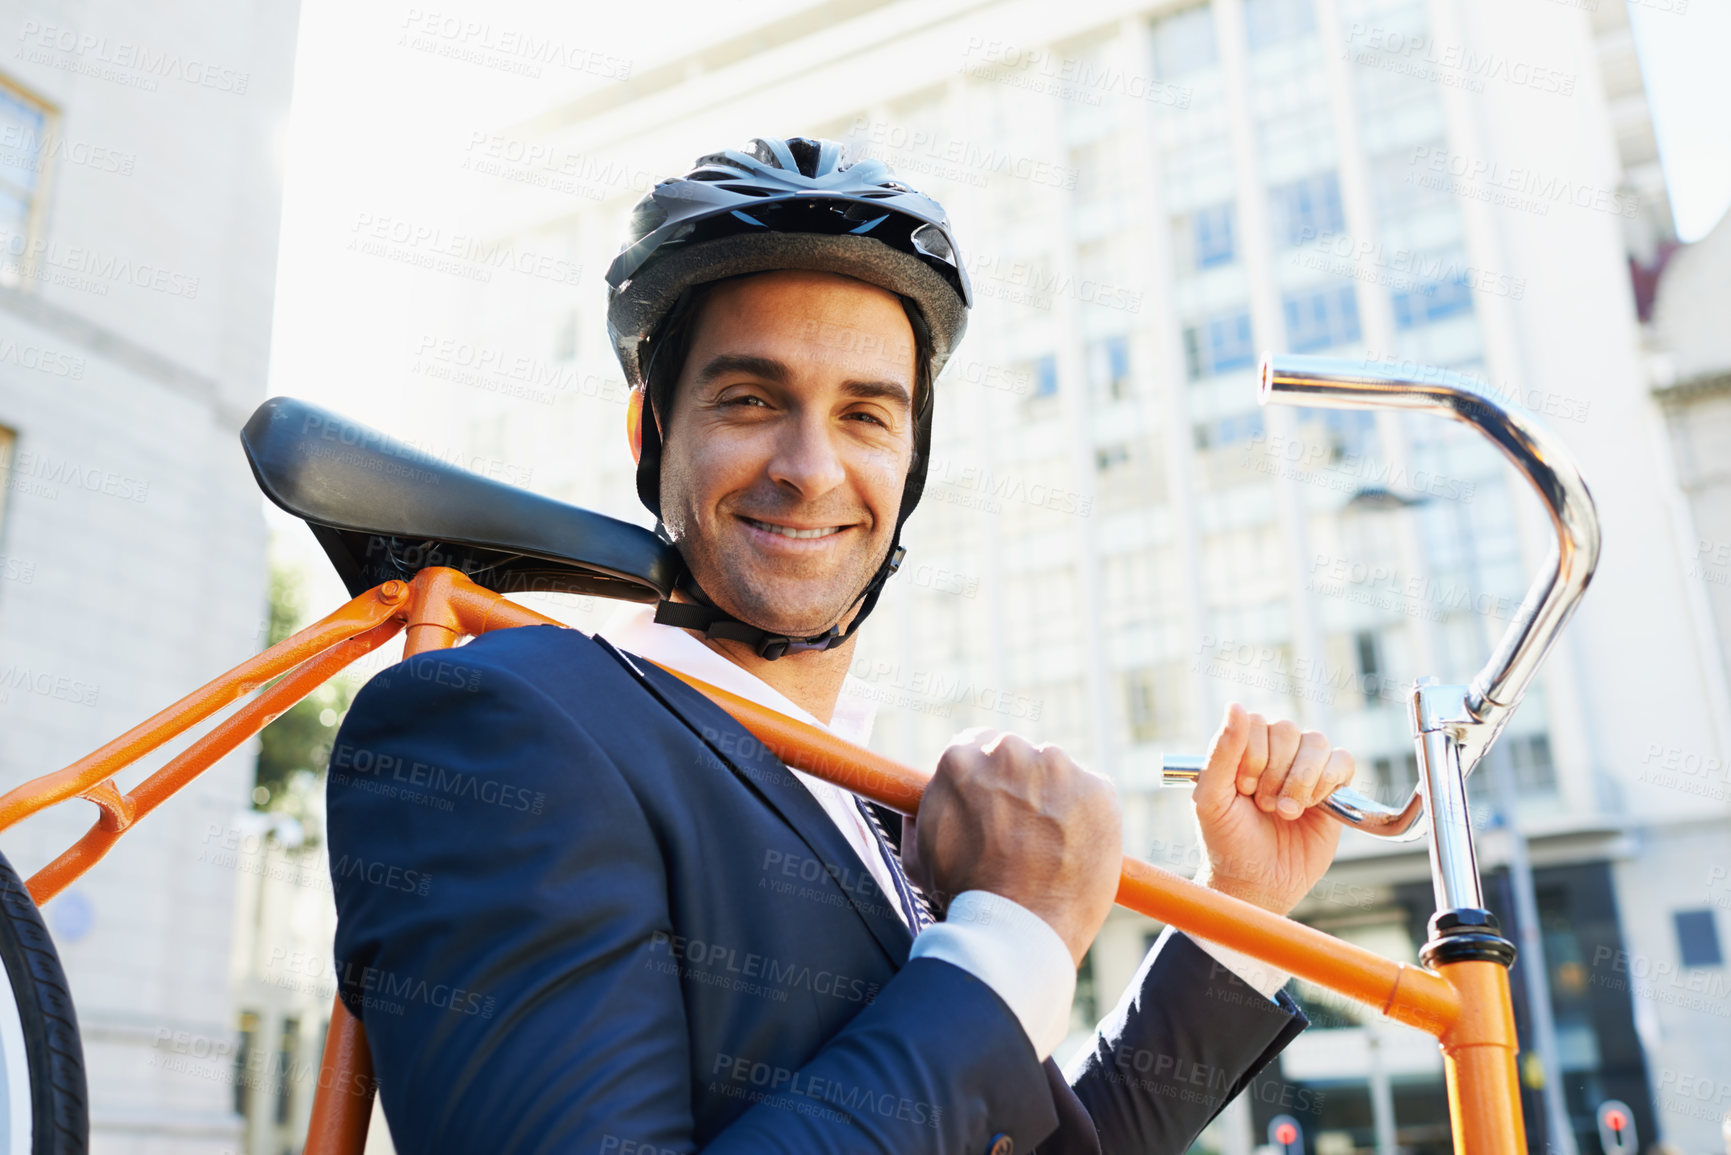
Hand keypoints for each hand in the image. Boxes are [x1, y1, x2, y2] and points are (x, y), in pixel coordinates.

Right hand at [902, 728, 1120, 966]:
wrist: (1017, 928)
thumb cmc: (965, 897)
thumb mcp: (920, 855)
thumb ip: (921, 818)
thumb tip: (917, 805)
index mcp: (962, 758)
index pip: (977, 745)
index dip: (986, 775)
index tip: (994, 796)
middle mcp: (1010, 751)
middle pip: (1019, 755)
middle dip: (1021, 785)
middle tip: (1022, 829)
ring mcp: (1058, 767)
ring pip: (1058, 773)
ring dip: (1055, 799)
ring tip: (1049, 848)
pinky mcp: (1097, 788)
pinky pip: (1093, 793)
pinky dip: (1088, 816)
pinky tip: (1074, 850)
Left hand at [1191, 704, 1353, 915]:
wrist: (1257, 881)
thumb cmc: (1228, 840)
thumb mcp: (1211, 798)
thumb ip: (1222, 752)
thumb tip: (1235, 705)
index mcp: (1243, 749)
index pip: (1255, 723)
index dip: (1251, 756)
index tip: (1242, 790)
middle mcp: (1275, 753)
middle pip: (1287, 730)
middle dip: (1274, 772)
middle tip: (1263, 805)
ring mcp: (1305, 768)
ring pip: (1316, 742)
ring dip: (1300, 779)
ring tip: (1285, 811)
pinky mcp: (1333, 787)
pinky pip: (1343, 760)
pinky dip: (1327, 781)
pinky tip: (1312, 806)